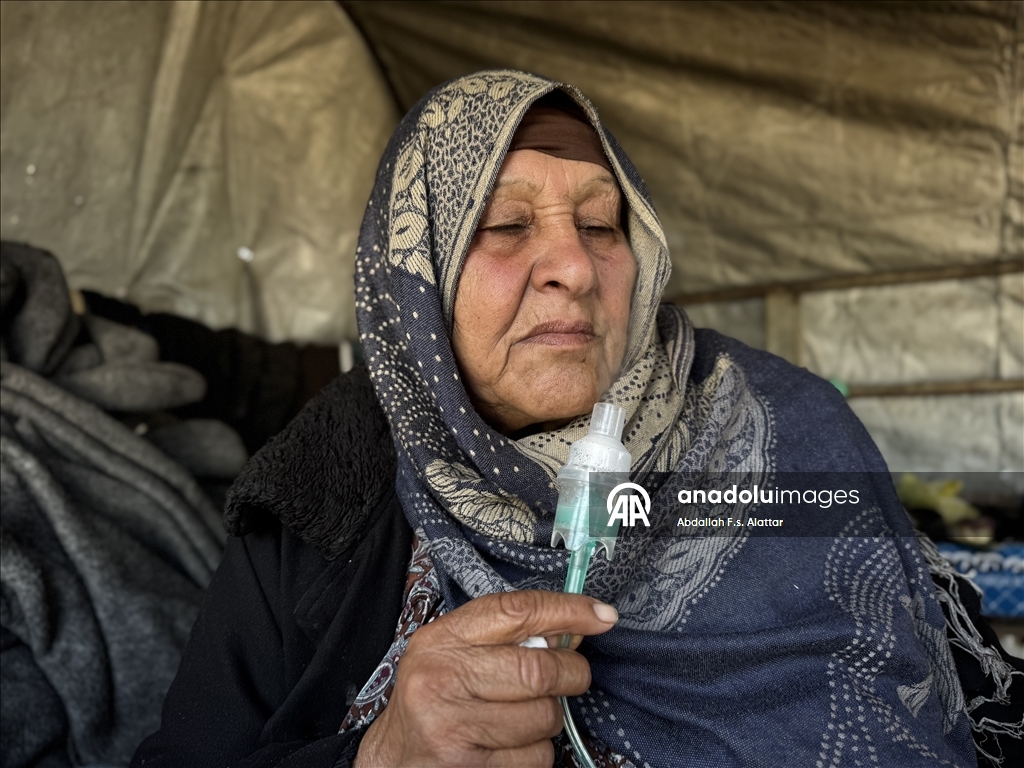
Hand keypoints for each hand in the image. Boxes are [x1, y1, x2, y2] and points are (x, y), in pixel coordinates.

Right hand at [353, 590, 617, 766]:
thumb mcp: (453, 654)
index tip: (602, 615)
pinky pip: (536, 757)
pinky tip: (510, 747)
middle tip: (572, 677)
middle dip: (572, 673)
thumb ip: (503, 637)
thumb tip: (576, 626)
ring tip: (524, 717)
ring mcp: (453, 725)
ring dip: (549, 719)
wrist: (392, 759)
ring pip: (544, 716)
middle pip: (539, 668)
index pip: (514, 611)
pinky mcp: (468, 766)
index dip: (567, 609)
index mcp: (441, 639)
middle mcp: (442, 677)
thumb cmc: (434, 699)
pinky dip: (536, 753)